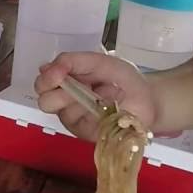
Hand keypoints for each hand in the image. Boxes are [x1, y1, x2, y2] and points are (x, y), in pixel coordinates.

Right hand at [36, 52, 160, 140]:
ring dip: (78, 101)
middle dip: (54, 92)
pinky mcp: (82, 132)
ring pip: (59, 112)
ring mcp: (73, 116)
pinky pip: (75, 123)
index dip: (48, 76)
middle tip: (75, 87)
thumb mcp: (103, 62)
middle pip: (43, 99)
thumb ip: (76, 61)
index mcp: (67, 77)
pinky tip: (104, 109)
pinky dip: (89, 113)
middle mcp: (65, 98)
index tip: (60, 72)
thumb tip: (48, 68)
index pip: (44, 78)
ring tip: (101, 96)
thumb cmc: (125, 80)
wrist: (148, 101)